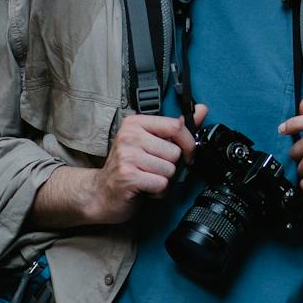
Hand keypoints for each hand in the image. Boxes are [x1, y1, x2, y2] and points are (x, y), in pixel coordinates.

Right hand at [74, 104, 208, 225]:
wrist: (101, 193)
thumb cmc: (129, 167)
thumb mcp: (151, 143)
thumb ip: (176, 128)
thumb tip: (202, 109)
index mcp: (136, 123)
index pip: (176, 126)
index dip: (188, 143)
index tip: (186, 153)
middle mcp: (129, 137)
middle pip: (175, 152)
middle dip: (171, 166)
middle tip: (154, 169)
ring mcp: (127, 156)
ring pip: (170, 169)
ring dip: (164, 179)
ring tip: (147, 178)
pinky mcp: (128, 176)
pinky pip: (162, 183)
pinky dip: (158, 191)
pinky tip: (145, 188)